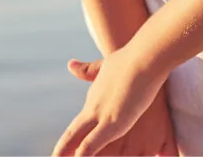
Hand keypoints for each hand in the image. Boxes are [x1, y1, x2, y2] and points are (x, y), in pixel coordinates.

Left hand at [53, 48, 171, 155]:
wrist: (143, 57)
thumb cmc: (130, 59)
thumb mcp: (105, 65)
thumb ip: (88, 69)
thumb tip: (70, 64)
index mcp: (93, 100)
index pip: (77, 126)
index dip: (68, 141)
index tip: (59, 153)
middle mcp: (93, 110)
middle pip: (71, 136)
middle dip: (62, 150)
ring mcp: (102, 117)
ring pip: (80, 145)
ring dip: (76, 154)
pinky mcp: (113, 123)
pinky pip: (90, 146)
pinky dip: (83, 155)